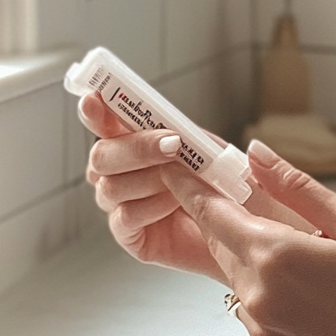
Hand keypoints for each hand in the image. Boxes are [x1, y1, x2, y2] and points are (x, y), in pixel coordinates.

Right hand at [79, 92, 227, 282]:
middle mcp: (122, 174)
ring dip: (150, 178)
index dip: (97, 112)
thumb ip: (192, 136)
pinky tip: (176, 203)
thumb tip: (175, 125)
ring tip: (183, 181)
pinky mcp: (131, 236)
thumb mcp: (216, 154)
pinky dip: (151, 207)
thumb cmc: (227, 188)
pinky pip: (125, 217)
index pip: (107, 124)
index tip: (93, 99)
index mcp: (138, 145)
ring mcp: (123, 205)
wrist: (241, 232)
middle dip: (136, 147)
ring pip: (109, 187)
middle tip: (171, 144)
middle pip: (100, 155)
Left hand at [161, 140, 335, 335]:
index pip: (214, 213)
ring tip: (301, 243)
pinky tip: (309, 280)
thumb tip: (257, 153)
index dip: (191, 187)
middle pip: (224, 242)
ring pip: (239, 274)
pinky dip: (268, 284)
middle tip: (247, 191)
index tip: (176, 167)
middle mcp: (258, 297)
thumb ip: (295, 185)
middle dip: (228, 214)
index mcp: (275, 257)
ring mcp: (263, 330)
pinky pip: (255, 305)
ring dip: (253, 251)